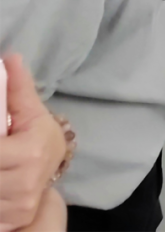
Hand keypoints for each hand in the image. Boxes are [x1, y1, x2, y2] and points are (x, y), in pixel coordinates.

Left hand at [0, 56, 65, 231]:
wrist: (52, 169)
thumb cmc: (39, 137)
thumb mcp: (31, 112)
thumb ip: (18, 88)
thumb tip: (10, 57)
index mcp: (29, 152)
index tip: (0, 133)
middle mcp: (24, 183)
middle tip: (1, 149)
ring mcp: (18, 205)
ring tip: (0, 164)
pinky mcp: (12, 219)